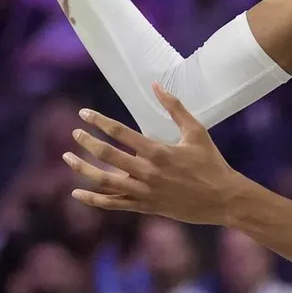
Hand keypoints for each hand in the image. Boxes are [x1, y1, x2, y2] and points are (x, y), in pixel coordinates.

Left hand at [63, 83, 242, 224]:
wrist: (223, 199)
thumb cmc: (212, 163)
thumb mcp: (197, 131)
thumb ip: (175, 108)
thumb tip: (156, 85)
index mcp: (159, 151)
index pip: (121, 133)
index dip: (100, 122)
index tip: (84, 114)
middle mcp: (148, 172)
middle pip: (108, 156)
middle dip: (87, 143)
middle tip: (75, 133)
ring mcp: (144, 192)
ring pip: (105, 181)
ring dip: (82, 170)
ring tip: (67, 158)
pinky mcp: (145, 206)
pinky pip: (113, 204)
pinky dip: (93, 199)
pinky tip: (76, 193)